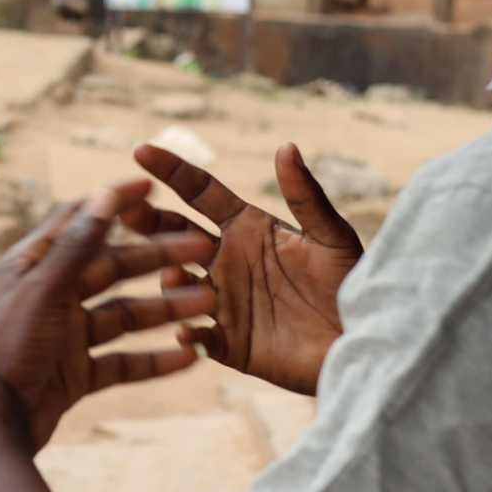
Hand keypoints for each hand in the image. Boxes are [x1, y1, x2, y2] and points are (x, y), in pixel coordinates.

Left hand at [0, 181, 211, 453]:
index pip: (79, 222)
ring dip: (165, 309)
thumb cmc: (6, 350)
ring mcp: (64, 336)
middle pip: (111, 269)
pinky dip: (154, 359)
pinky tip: (191, 355)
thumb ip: (77, 246)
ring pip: (123, 316)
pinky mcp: (75, 374)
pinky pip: (122, 361)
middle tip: (203, 251)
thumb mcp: (44, 292)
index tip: (153, 189)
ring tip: (208, 304)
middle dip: (157, 260)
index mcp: (31, 266)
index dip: (114, 204)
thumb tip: (105, 194)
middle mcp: (49, 296)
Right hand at [132, 143, 361, 397]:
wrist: (366, 344)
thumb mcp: (332, 238)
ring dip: (169, 279)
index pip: (200, 193)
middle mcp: (226, 261)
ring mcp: (223, 302)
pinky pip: (199, 338)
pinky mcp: (229, 343)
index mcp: (247, 229)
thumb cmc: (353, 285)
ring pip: (178, 286)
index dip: (172, 172)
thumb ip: (306, 197)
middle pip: (175, 236)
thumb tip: (286, 146)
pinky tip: (187, 333)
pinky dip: (189, 334)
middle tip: (126, 211)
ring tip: (173, 276)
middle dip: (148, 222)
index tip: (141, 151)